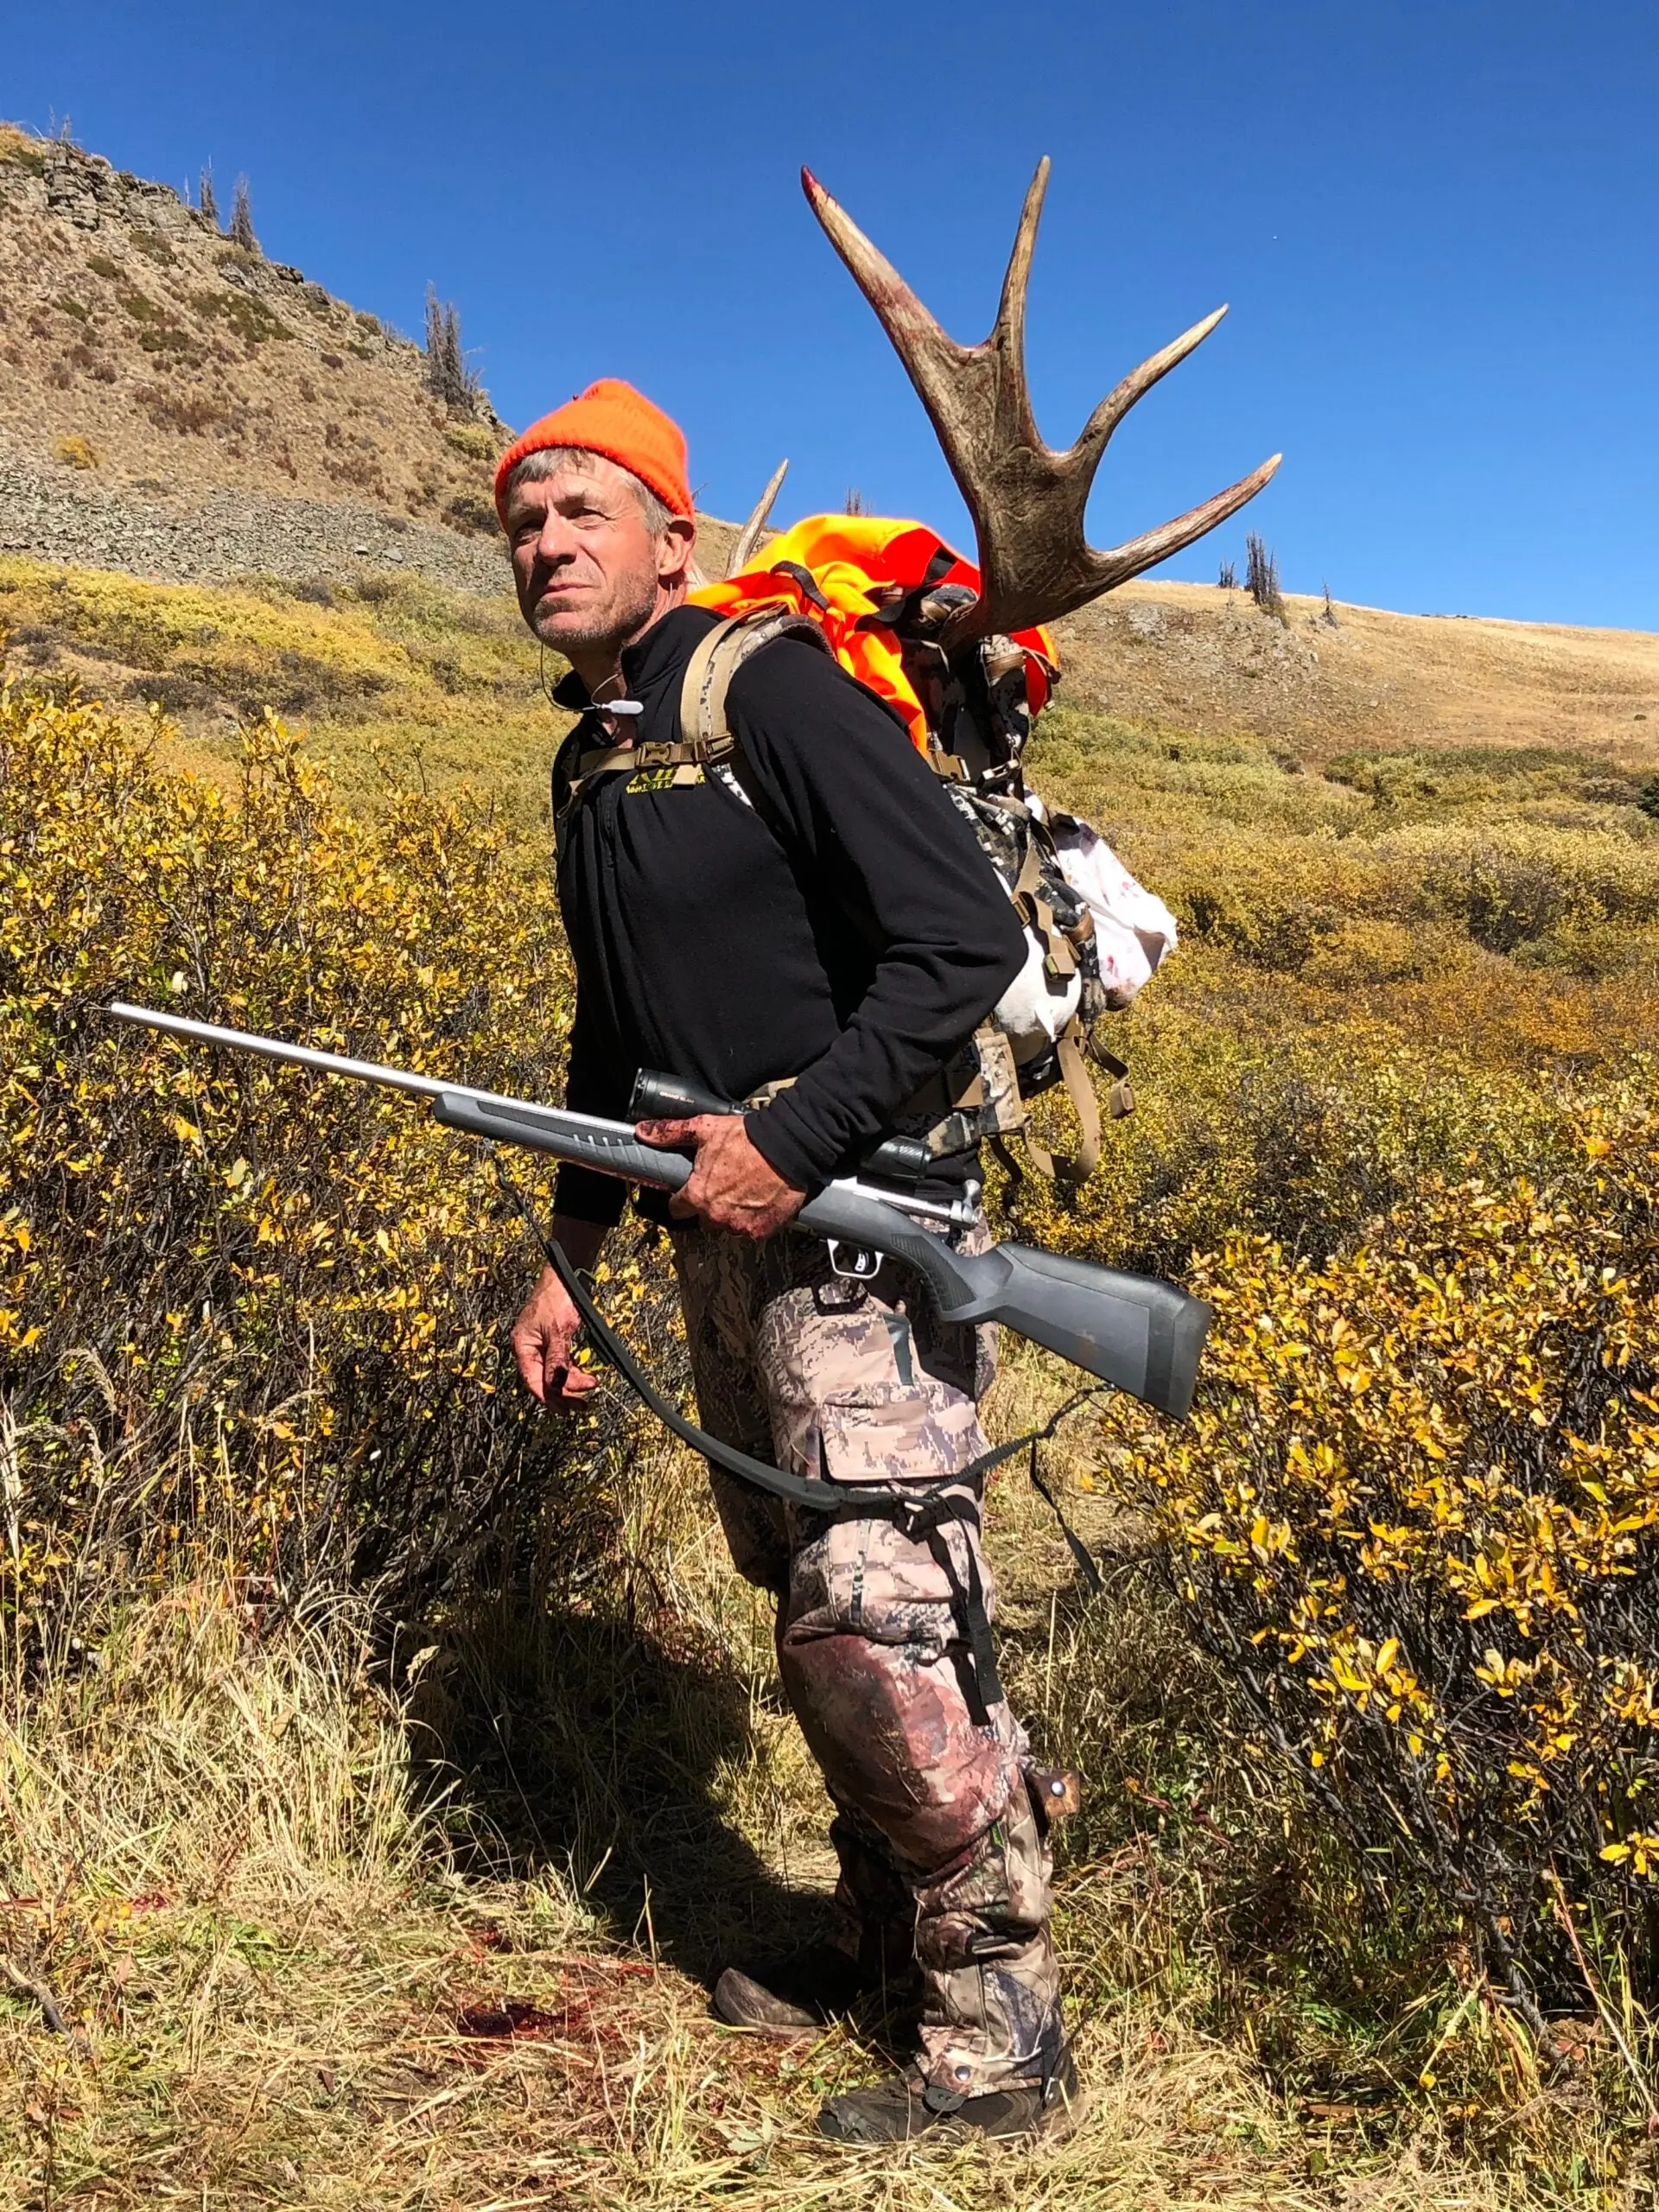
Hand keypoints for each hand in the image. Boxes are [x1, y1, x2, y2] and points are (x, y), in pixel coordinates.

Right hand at [511, 1262, 598, 1405]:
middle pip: (543, 1380)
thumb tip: (556, 1385)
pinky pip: (560, 1363)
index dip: (549, 1397)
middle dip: (563, 1394)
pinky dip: (571, 1372)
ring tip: (588, 1393)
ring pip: (553, 1373)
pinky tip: (583, 1379)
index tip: (567, 1409)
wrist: (566, 1275)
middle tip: (583, 1406)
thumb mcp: (558, 1330)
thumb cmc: (557, 1298)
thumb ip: (557, 1359)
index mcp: (522, 1346)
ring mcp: (541, 1345)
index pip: (533, 1380)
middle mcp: (529, 1348)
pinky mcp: (554, 1341)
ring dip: (570, 1384)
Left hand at [636, 1114, 804, 1238]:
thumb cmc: (747, 1139)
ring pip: (728, 1225)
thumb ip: (670, 1133)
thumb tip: (644, 1131)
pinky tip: (759, 1200)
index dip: (682, 1198)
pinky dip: (754, 1219)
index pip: (677, 1209)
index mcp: (698, 1195)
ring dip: (732, 1213)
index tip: (690, 1192)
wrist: (788, 1148)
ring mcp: (739, 1225)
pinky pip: (751, 1230)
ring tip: (745, 1191)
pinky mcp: (761, 1230)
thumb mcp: (704, 1129)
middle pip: (704, 1218)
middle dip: (711, 1205)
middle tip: (724, 1185)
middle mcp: (716, 1215)